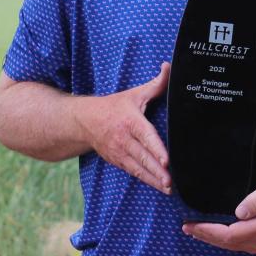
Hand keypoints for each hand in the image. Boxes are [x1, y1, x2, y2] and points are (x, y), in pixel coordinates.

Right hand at [71, 62, 171, 193]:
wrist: (84, 121)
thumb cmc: (114, 106)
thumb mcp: (134, 94)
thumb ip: (155, 84)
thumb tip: (169, 67)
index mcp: (130, 121)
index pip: (145, 136)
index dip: (156, 149)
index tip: (166, 161)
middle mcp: (123, 139)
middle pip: (143, 157)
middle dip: (157, 171)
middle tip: (171, 181)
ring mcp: (118, 152)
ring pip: (138, 168)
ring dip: (153, 179)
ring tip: (168, 188)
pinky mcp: (117, 161)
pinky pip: (133, 172)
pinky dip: (145, 179)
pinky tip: (158, 186)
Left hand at [183, 176, 255, 253]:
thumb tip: (239, 212)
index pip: (227, 234)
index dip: (208, 230)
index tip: (192, 224)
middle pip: (225, 242)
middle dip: (204, 235)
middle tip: (186, 226)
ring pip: (228, 245)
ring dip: (209, 237)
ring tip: (192, 229)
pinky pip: (233, 243)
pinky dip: (218, 239)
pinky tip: (209, 233)